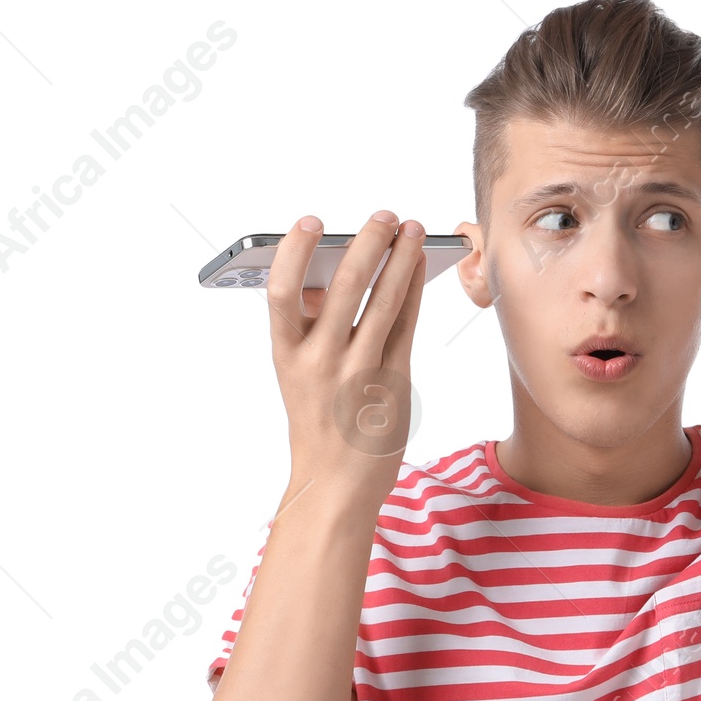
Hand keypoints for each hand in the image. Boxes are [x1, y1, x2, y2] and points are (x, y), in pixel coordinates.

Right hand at [265, 211, 426, 500]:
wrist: (337, 484)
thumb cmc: (319, 424)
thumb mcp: (299, 375)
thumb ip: (311, 330)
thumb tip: (331, 278)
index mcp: (285, 355)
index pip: (282, 292)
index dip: (294, 251)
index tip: (311, 221)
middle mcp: (320, 362)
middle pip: (342, 287)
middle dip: (367, 243)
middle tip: (382, 215)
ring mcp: (358, 373)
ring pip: (383, 302)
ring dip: (400, 259)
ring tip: (411, 229)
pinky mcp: (392, 382)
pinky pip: (405, 325)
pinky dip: (412, 290)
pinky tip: (418, 267)